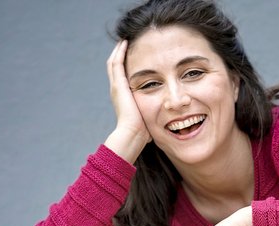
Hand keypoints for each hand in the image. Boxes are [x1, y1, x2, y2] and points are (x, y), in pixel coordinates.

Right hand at [104, 40, 151, 161]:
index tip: (133, 55)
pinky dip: (119, 52)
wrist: (132, 134)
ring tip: (125, 39)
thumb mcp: (148, 117)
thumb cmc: (142, 131)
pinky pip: (116, 64)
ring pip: (113, 62)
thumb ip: (153, 114)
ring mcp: (116, 87)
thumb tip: (165, 120)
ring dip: (119, 50)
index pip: (121, 75)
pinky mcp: (118, 85)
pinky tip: (125, 43)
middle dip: (121, 54)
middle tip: (127, 42)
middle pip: (115, 67)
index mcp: (123, 96)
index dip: (125, 64)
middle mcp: (117, 90)